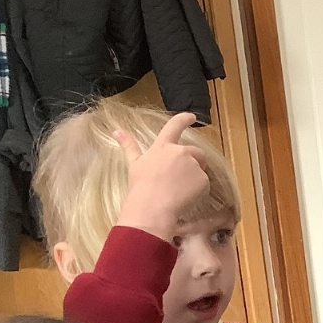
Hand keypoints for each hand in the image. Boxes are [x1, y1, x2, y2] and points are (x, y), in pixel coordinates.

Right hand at [115, 112, 210, 240]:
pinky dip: (199, 191)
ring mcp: (193, 165)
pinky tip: (185, 198)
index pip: (174, 127)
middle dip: (196, 160)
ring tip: (179, 190)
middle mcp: (180, 152)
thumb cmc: (141, 186)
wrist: (153, 206)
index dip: (183, 119)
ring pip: (200, 169)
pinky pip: (205, 184)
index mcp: (162, 147)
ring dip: (195, 177)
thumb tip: (116, 131)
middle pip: (195, 152)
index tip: (191, 116)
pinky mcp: (203, 179)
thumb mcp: (134, 163)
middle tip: (184, 178)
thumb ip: (128, 146)